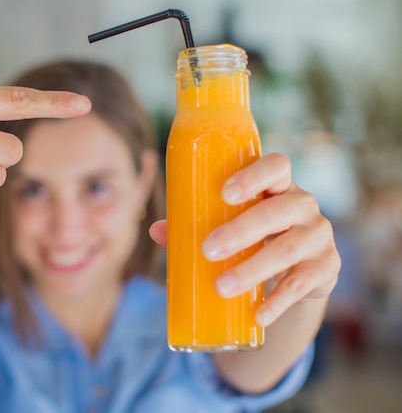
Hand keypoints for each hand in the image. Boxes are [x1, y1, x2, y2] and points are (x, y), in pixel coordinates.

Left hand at [149, 152, 340, 326]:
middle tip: (207, 250)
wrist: (299, 271)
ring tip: (221, 287)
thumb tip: (156, 230)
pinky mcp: (327, 267)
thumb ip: (196, 224)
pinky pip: (302, 284)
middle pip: (277, 211)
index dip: (253, 175)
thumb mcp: (233, 224)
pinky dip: (278, 301)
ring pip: (287, 249)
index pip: (277, 166)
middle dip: (241, 230)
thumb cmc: (256, 237)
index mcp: (278, 186)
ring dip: (252, 270)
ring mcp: (318, 235)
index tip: (225, 193)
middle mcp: (303, 205)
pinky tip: (259, 315)